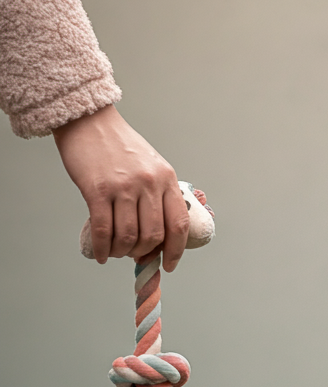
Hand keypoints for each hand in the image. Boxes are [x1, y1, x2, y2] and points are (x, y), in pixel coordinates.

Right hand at [53, 105, 187, 270]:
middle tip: (134, 254)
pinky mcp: (97, 190)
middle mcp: (149, 184)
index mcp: (167, 179)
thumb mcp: (152, 165)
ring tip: (116, 252)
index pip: (179, 223)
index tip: (169, 264)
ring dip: (122, 251)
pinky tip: (101, 254)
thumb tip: (157, 232)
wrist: (89, 121)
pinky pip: (102, 229)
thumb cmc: (120, 145)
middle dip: (144, 251)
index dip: (175, 250)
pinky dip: (103, 248)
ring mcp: (123, 187)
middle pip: (154, 234)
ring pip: (128, 235)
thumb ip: (158, 194)